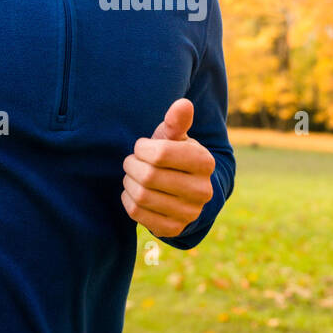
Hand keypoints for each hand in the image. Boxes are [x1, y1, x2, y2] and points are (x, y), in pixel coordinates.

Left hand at [121, 98, 215, 238]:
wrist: (182, 192)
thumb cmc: (174, 156)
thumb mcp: (176, 137)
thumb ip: (177, 121)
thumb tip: (183, 104)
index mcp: (205, 163)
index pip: (160, 154)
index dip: (142, 148)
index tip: (141, 147)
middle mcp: (203, 191)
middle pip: (149, 176)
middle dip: (133, 165)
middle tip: (132, 161)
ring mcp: (189, 213)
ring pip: (141, 196)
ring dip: (129, 182)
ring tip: (132, 175)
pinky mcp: (173, 229)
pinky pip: (137, 214)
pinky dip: (128, 200)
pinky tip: (133, 192)